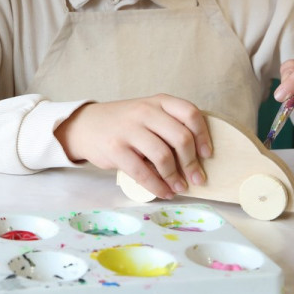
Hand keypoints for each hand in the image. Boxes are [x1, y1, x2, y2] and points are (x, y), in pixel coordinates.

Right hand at [54, 95, 212, 199]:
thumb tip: (198, 158)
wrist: (86, 126)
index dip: (203, 135)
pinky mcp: (115, 148)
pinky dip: (157, 186)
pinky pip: (142, 172)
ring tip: (180, 187)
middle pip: (180, 137)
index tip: (207, 154)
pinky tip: (164, 192)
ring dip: (175, 177)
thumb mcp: (148, 113)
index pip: (190, 113)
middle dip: (192, 163)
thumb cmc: (125, 123)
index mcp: (158, 102)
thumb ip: (169, 125)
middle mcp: (144, 111)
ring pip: (163, 156)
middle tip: (198, 178)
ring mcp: (128, 129)